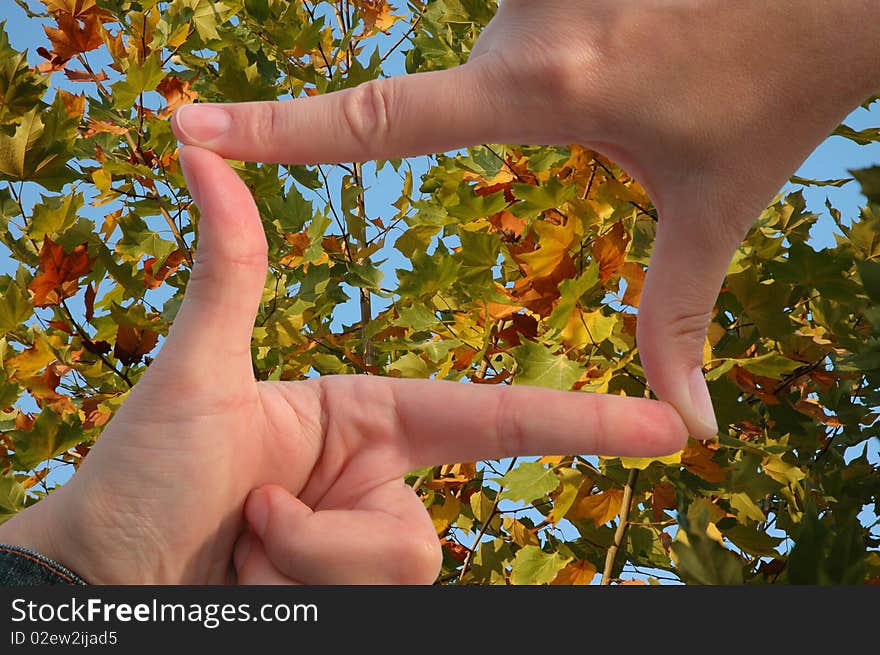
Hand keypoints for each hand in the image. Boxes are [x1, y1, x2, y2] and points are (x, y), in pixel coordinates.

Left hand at [0, 146, 686, 583]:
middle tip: (246, 521)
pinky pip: (376, 599)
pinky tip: (250, 582)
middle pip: (421, 532)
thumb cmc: (143, 477)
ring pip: (399, 571)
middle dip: (325, 539)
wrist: (105, 580)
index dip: (582, 420)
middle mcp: (377, 487)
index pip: (489, 419)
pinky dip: (304, 591)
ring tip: (239, 551)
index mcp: (363, 422)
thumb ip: (230, 269)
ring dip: (305, 564)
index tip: (666, 426)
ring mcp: (365, 551)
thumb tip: (199, 151)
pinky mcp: (356, 594)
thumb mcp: (196, 374)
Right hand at [169, 0, 879, 439]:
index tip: (190, 128)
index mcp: (543, 90)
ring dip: (577, 60)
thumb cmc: (778, 90)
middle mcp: (528, 17)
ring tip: (667, 39)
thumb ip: (680, 312)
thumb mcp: (719, 205)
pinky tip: (655, 17)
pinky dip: (580, 19)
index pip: (380, 124)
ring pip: (515, 36)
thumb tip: (691, 424)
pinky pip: (535, 0)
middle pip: (479, 82)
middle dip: (548, 104)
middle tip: (640, 82)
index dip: (276, 134)